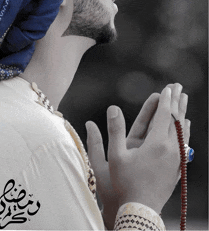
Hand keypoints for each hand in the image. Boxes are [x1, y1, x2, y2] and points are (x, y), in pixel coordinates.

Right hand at [86, 83, 189, 228]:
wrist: (140, 210)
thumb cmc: (124, 184)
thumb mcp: (115, 157)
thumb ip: (113, 130)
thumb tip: (112, 108)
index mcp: (156, 143)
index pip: (164, 114)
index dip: (166, 99)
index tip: (168, 87)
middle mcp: (171, 148)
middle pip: (176, 119)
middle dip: (176, 101)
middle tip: (178, 87)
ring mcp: (177, 158)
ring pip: (183, 129)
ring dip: (182, 112)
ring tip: (184, 100)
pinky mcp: (178, 167)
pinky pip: (185, 142)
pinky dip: (185, 130)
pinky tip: (186, 126)